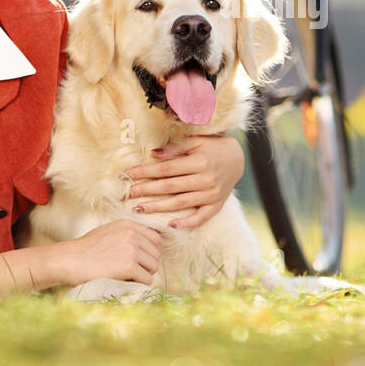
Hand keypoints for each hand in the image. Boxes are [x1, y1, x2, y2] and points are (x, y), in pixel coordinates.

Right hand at [62, 217, 163, 285]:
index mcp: (127, 224)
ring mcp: (131, 249)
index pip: (155, 238)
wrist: (70, 260)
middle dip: (147, 264)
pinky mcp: (129, 266)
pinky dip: (138, 283)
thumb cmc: (86, 249)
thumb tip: (147, 247)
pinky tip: (124, 280)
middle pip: (156, 254)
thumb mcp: (108, 232)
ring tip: (126, 275)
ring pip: (153, 267)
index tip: (138, 259)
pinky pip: (147, 279)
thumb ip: (127, 235)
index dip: (148, 252)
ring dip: (143, 274)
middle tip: (131, 270)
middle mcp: (132, 234)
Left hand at [124, 133, 245, 228]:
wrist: (237, 158)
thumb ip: (175, 148)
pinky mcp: (216, 205)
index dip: (145, 172)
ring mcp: (211, 194)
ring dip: (158, 207)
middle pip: (169, 187)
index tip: (128, 175)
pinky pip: (200, 217)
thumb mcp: (195, 141)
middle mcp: (205, 179)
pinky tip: (171, 225)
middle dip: (146, 190)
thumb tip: (153, 154)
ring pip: (180, 203)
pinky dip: (186, 222)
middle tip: (127, 194)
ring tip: (139, 210)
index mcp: (199, 161)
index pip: (166, 169)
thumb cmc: (211, 146)